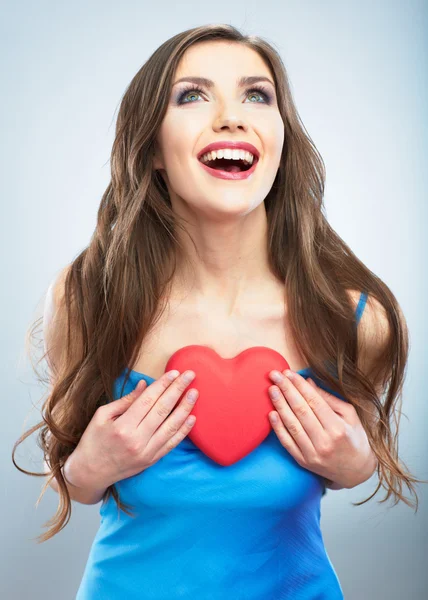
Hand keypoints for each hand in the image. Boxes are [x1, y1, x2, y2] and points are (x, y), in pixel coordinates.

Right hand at [67, 369, 198, 489]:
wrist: (90, 473)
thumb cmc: (94, 440)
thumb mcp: (102, 416)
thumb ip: (125, 400)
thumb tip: (144, 385)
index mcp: (123, 426)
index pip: (148, 400)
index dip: (163, 384)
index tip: (175, 372)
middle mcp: (137, 440)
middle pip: (163, 410)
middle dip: (178, 390)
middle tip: (190, 375)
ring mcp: (147, 452)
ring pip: (171, 427)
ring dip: (185, 408)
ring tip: (195, 393)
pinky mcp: (152, 460)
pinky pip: (172, 443)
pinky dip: (184, 430)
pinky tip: (192, 417)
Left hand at [267, 369, 376, 488]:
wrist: (356, 471)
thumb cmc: (354, 438)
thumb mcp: (349, 415)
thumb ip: (329, 398)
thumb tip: (308, 382)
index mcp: (338, 428)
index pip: (314, 401)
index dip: (299, 385)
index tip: (288, 373)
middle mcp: (324, 442)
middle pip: (301, 410)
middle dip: (286, 390)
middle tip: (275, 375)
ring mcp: (312, 454)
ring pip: (292, 425)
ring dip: (280, 405)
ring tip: (271, 389)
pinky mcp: (303, 462)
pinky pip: (287, 443)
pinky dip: (278, 428)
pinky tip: (271, 413)